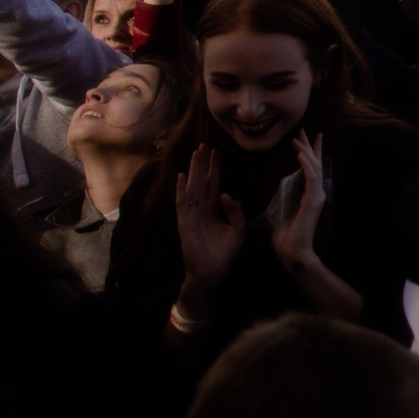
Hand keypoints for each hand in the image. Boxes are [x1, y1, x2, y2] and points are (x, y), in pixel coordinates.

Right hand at [175, 145, 246, 298]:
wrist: (213, 272)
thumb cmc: (224, 252)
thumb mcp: (237, 228)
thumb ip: (235, 210)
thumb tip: (226, 194)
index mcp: (213, 209)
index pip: (214, 184)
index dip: (215, 168)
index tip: (216, 151)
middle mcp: (200, 209)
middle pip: (202, 181)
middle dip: (203, 164)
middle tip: (204, 144)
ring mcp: (191, 215)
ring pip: (192, 188)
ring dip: (193, 171)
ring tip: (195, 154)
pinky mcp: (185, 224)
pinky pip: (183, 204)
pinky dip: (181, 190)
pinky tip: (181, 176)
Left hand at [270, 134, 329, 276]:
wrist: (292, 251)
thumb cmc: (286, 235)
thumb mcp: (282, 209)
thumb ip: (285, 195)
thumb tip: (281, 182)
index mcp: (309, 194)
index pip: (311, 168)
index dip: (310, 151)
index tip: (307, 136)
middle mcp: (316, 193)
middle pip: (315, 163)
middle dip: (309, 146)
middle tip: (303, 130)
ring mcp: (316, 196)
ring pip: (314, 168)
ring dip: (305, 151)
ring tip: (297, 139)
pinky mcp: (313, 201)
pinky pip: (312, 179)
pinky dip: (306, 165)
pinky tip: (300, 155)